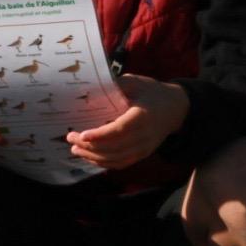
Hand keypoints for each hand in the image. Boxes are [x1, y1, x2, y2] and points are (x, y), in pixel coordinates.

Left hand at [67, 74, 187, 168]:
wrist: (175, 108)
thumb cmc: (152, 92)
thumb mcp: (137, 82)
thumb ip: (118, 84)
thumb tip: (92, 85)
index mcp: (143, 116)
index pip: (120, 129)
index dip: (100, 135)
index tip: (82, 135)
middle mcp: (145, 136)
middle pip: (115, 147)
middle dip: (89, 146)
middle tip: (70, 138)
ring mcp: (145, 148)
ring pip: (116, 159)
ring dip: (93, 156)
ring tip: (75, 149)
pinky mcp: (143, 154)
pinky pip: (121, 163)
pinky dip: (103, 163)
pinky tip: (89, 156)